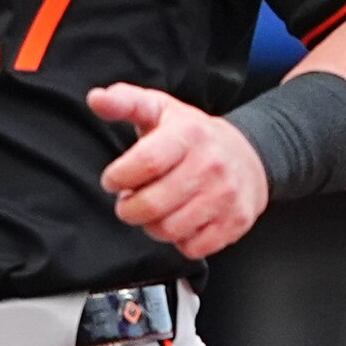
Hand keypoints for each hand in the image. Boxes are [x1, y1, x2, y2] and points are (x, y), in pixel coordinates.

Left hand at [90, 84, 270, 258]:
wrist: (249, 156)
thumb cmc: (192, 135)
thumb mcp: (159, 110)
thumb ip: (124, 103)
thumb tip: (96, 98)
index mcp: (188, 134)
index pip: (145, 163)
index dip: (118, 178)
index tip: (113, 179)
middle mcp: (210, 165)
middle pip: (151, 205)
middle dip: (128, 208)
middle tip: (130, 199)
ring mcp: (225, 196)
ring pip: (169, 230)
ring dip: (152, 225)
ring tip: (155, 209)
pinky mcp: (235, 221)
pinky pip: (193, 248)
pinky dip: (180, 240)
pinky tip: (181, 220)